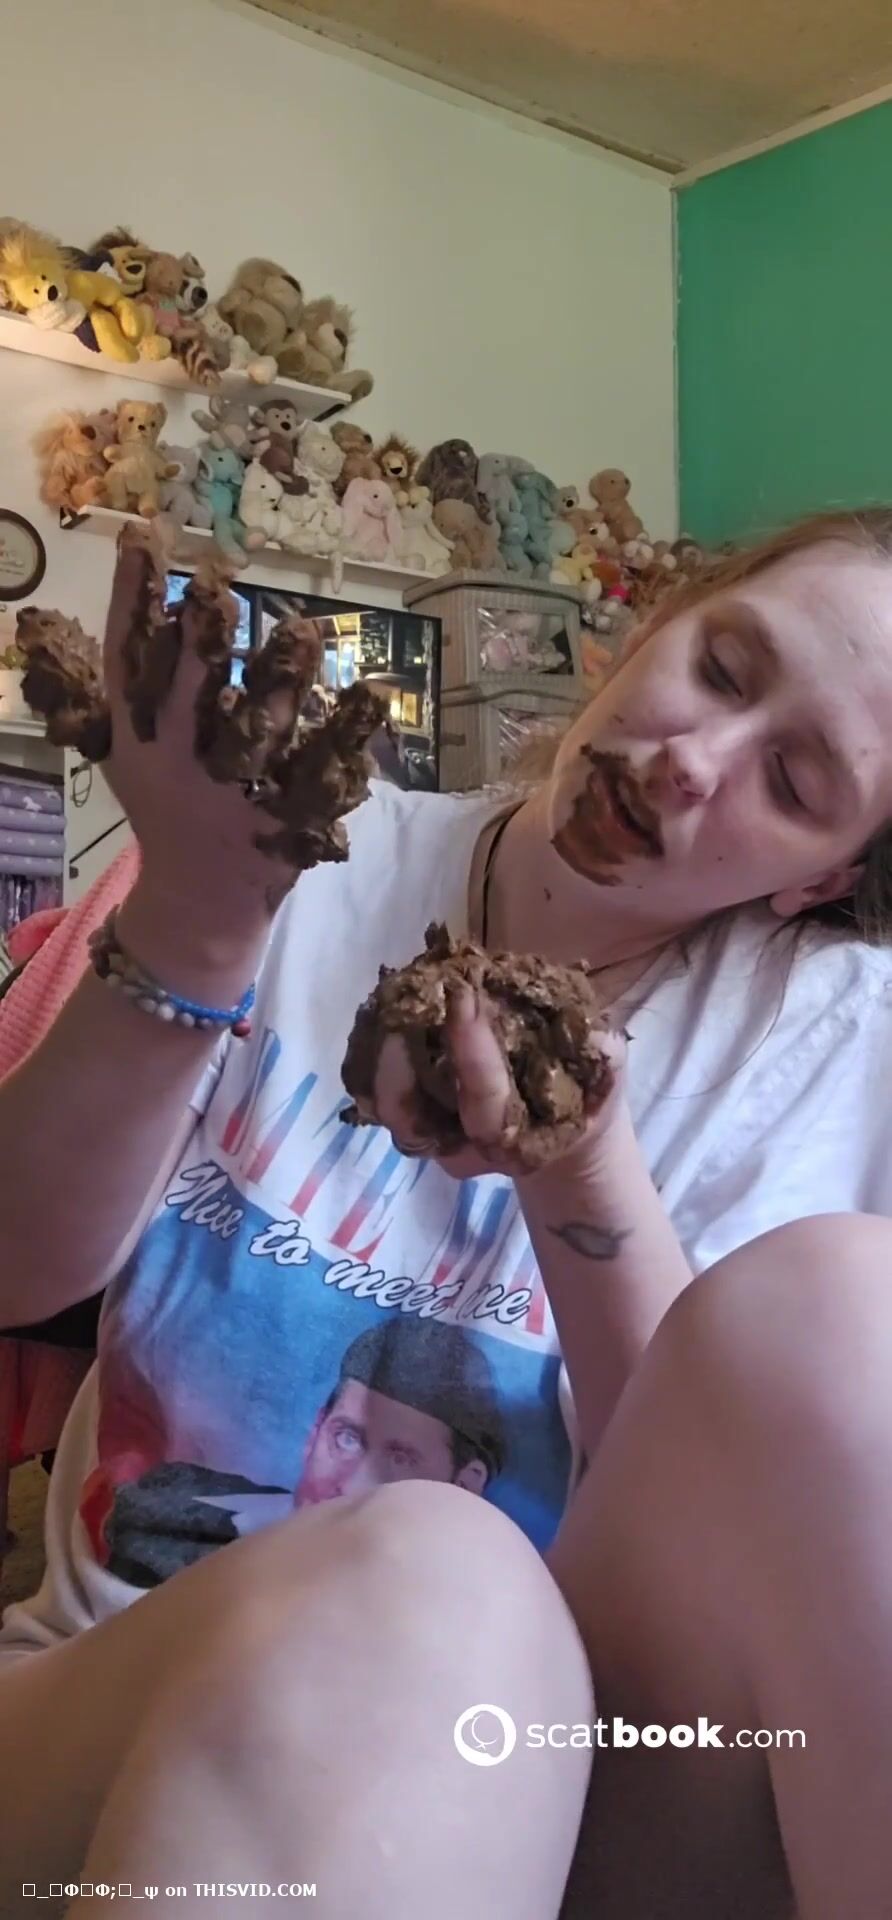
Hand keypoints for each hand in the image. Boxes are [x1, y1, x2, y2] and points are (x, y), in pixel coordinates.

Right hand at [101, 526, 320, 945]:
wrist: (198, 908)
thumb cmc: (169, 807)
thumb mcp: (134, 745)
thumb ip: (136, 673)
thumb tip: (142, 563)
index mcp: (140, 740)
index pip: (128, 663)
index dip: (134, 604)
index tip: (148, 542)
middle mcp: (182, 765)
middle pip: (188, 696)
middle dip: (199, 643)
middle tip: (216, 590)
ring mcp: (237, 798)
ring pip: (257, 734)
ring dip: (278, 683)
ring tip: (301, 634)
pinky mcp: (289, 822)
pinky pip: (325, 774)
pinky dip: (349, 736)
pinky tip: (371, 694)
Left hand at [368, 986, 627, 1184]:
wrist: (563, 1129)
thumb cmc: (584, 1100)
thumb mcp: (605, 1078)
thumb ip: (604, 1059)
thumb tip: (599, 1036)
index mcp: (511, 1140)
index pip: (482, 1098)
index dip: (472, 1049)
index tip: (464, 995)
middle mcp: (461, 1145)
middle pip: (410, 1117)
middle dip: (398, 1063)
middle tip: (403, 1000)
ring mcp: (430, 1133)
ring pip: (385, 1105)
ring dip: (378, 1054)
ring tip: (389, 997)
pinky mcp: (412, 1112)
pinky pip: (376, 1090)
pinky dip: (371, 1052)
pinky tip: (384, 1005)